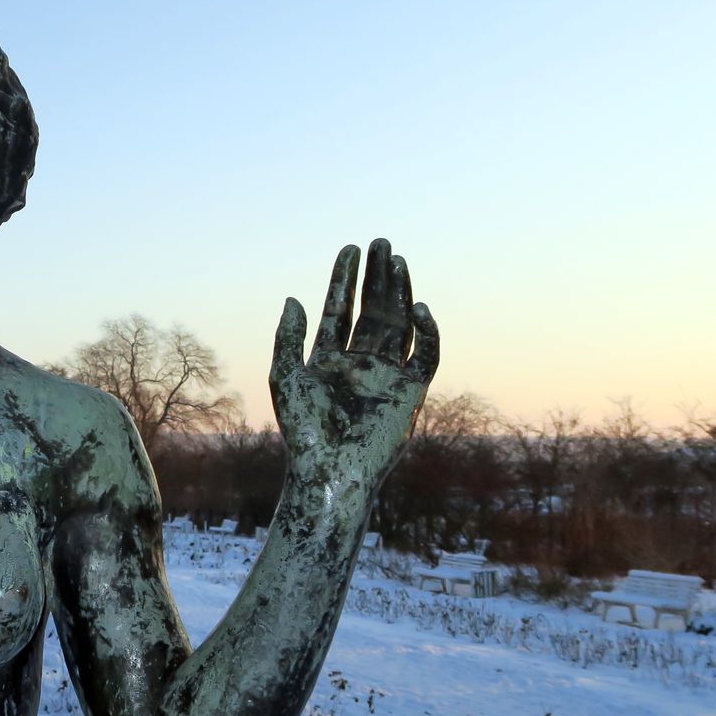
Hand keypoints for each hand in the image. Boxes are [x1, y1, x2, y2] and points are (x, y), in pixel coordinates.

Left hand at [270, 239, 437, 483]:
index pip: (339, 310)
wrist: (332, 471)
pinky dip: (428, 332)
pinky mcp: (412, 392)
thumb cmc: (305, 432)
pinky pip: (427, 355)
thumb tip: (293, 298)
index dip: (344, 280)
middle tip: (380, 243)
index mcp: (328, 360)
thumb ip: (289, 338)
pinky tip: (418, 306)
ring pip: (399, 325)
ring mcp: (388, 376)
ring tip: (397, 260)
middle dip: (376, 278)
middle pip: (372, 311)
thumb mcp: (287, 377)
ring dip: (400, 293)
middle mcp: (360, 364)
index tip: (350, 250)